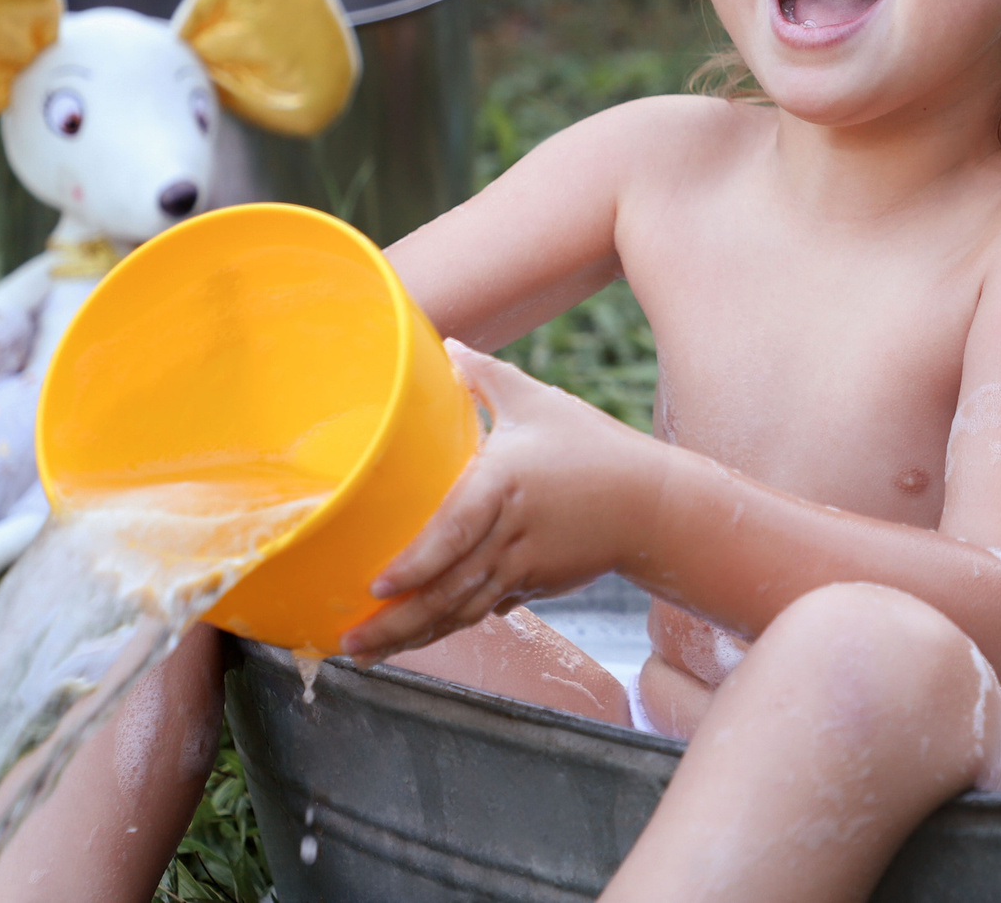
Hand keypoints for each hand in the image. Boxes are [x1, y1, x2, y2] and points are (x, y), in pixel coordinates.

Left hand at [340, 342, 667, 663]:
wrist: (651, 504)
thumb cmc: (592, 446)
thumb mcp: (540, 402)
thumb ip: (487, 376)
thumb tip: (446, 345)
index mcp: (505, 484)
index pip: (457, 531)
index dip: (418, 562)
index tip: (378, 585)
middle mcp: (511, 533)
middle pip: (448, 589)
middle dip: (396, 623)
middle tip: (348, 643)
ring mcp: (524, 567)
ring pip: (461, 611)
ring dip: (413, 636)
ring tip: (367, 654)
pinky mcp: (534, 585)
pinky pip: (482, 610)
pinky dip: (447, 627)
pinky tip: (414, 638)